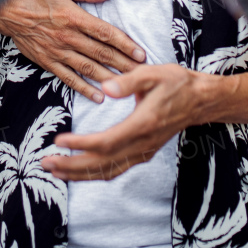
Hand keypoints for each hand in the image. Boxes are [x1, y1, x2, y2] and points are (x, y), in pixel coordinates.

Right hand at [0, 0, 145, 102]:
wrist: (5, 9)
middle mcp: (68, 37)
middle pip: (101, 53)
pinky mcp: (48, 62)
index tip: (140, 53)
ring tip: (127, 86)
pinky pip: (69, 78)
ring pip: (89, 68)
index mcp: (73, 17)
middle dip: (124, 64)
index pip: (105, 33)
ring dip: (109, 78)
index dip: (125, 44)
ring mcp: (58, 52)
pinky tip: (98, 96)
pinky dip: (84, 88)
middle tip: (142, 73)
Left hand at [42, 63, 201, 180]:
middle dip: (72, 166)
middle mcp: (142, 143)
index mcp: (142, 124)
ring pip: (108, 171)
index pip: (106, 142)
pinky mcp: (143, 152)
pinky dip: (94, 173)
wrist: (201, 100)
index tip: (59, 141)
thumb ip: (130, 81)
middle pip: (102, 163)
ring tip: (54, 170)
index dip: (80, 145)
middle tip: (45, 162)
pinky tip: (78, 170)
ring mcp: (143, 151)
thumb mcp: (154, 73)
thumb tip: (106, 88)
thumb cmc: (177, 83)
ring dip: (80, 174)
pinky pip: (116, 169)